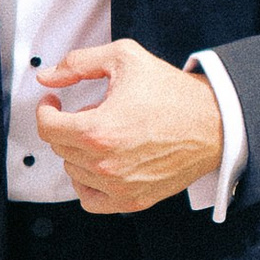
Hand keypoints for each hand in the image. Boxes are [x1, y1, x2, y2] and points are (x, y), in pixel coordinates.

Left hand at [37, 36, 224, 214]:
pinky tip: (100, 164)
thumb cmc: (174, 94)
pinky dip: (88, 183)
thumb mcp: (125, 59)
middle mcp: (105, 164)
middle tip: (90, 111)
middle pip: (60, 148)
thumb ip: (78, 63)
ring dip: (79, 151)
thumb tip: (48, 76)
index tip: (53, 103)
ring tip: (104, 133)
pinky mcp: (132, 200)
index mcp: (98, 131)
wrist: (214, 123)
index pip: (48, 128)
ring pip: (73, 172)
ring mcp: (118, 186)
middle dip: (68, 126)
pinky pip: (90, 199)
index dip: (46, 109)